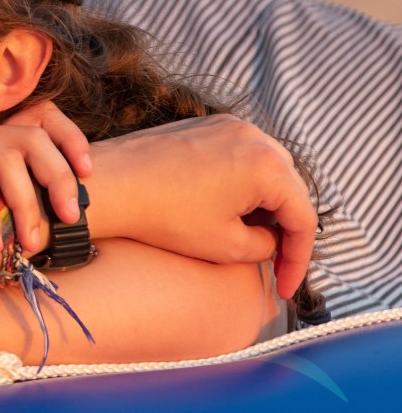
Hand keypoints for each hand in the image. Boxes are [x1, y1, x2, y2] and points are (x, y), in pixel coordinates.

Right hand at [0, 102, 91, 252]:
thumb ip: (2, 207)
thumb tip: (50, 229)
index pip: (38, 118)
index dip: (69, 138)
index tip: (89, 173)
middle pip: (31, 136)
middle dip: (59, 176)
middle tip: (69, 218)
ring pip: (4, 156)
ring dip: (26, 201)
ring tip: (28, 242)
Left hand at [90, 114, 316, 298]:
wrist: (110, 185)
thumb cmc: (163, 216)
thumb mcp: (226, 245)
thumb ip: (265, 246)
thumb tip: (271, 238)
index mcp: (267, 166)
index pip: (303, 218)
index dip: (299, 259)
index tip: (284, 288)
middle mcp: (254, 136)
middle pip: (290, 190)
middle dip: (285, 229)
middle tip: (272, 264)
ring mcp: (228, 125)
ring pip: (267, 171)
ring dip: (265, 205)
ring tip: (247, 236)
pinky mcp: (205, 125)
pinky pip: (240, 156)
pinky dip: (243, 183)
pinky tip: (225, 208)